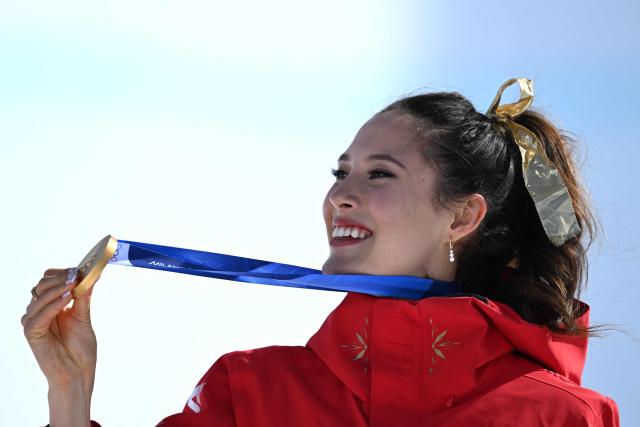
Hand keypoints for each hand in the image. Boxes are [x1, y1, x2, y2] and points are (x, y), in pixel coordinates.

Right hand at [21, 267, 96, 400]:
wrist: (78, 372)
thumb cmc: (80, 348)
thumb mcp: (83, 316)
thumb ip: (83, 297)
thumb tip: (91, 275)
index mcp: (51, 305)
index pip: (49, 280)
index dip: (62, 273)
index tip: (80, 269)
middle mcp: (40, 310)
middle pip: (42, 285)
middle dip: (60, 278)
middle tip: (76, 274)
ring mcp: (33, 321)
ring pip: (40, 297)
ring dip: (58, 289)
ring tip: (73, 285)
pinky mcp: (31, 332)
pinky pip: (39, 315)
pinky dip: (54, 304)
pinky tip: (67, 298)